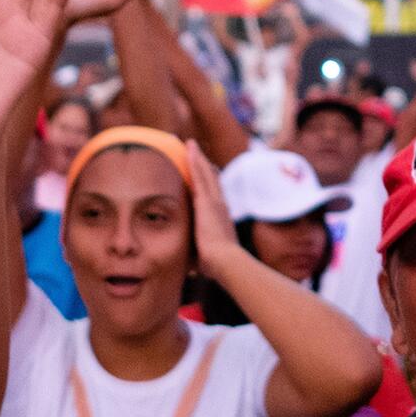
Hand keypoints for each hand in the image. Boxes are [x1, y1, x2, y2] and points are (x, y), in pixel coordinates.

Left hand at [184, 141, 244, 280]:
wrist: (227, 263)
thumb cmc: (218, 267)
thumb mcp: (207, 260)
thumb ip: (200, 260)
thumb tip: (194, 273)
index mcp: (220, 219)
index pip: (213, 196)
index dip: (208, 183)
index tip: (202, 174)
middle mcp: (220, 206)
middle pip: (211, 179)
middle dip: (202, 164)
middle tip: (194, 149)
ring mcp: (215, 202)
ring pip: (206, 173)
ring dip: (197, 157)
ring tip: (189, 143)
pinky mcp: (206, 201)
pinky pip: (200, 174)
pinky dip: (195, 160)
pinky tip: (188, 148)